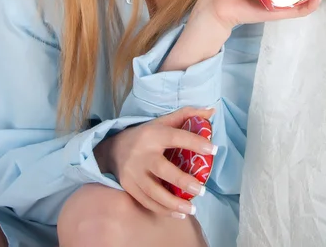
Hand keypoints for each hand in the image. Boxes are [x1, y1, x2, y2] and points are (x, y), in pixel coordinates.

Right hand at [94, 107, 216, 218]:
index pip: (175, 137)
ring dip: (174, 203)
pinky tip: (179, 214)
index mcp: (152, 134)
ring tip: (192, 209)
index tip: (213, 149)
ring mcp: (134, 172)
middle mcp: (142, 153)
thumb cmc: (145, 135)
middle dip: (183, 181)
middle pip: (163, 169)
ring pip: (154, 191)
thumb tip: (211, 111)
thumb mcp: (162, 122)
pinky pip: (147, 201)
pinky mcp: (129, 186)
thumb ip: (186, 115)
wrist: (112, 148)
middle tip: (202, 190)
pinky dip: (163, 210)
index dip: (195, 142)